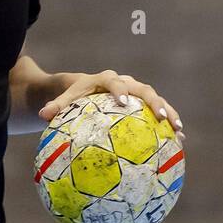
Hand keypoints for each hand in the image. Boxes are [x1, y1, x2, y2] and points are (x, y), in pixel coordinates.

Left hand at [39, 69, 185, 144]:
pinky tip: (180, 142)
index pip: (114, 82)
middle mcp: (126, 83)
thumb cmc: (74, 96)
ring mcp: (137, 93)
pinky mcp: (144, 104)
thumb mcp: (64, 99)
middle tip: (160, 117)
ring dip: (168, 114)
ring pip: (157, 100)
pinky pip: (158, 114)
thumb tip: (42, 115)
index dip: (119, 90)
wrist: (85, 89)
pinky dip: (169, 125)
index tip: (123, 102)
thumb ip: (56, 106)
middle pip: (143, 89)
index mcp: (106, 79)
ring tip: (179, 131)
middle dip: (154, 102)